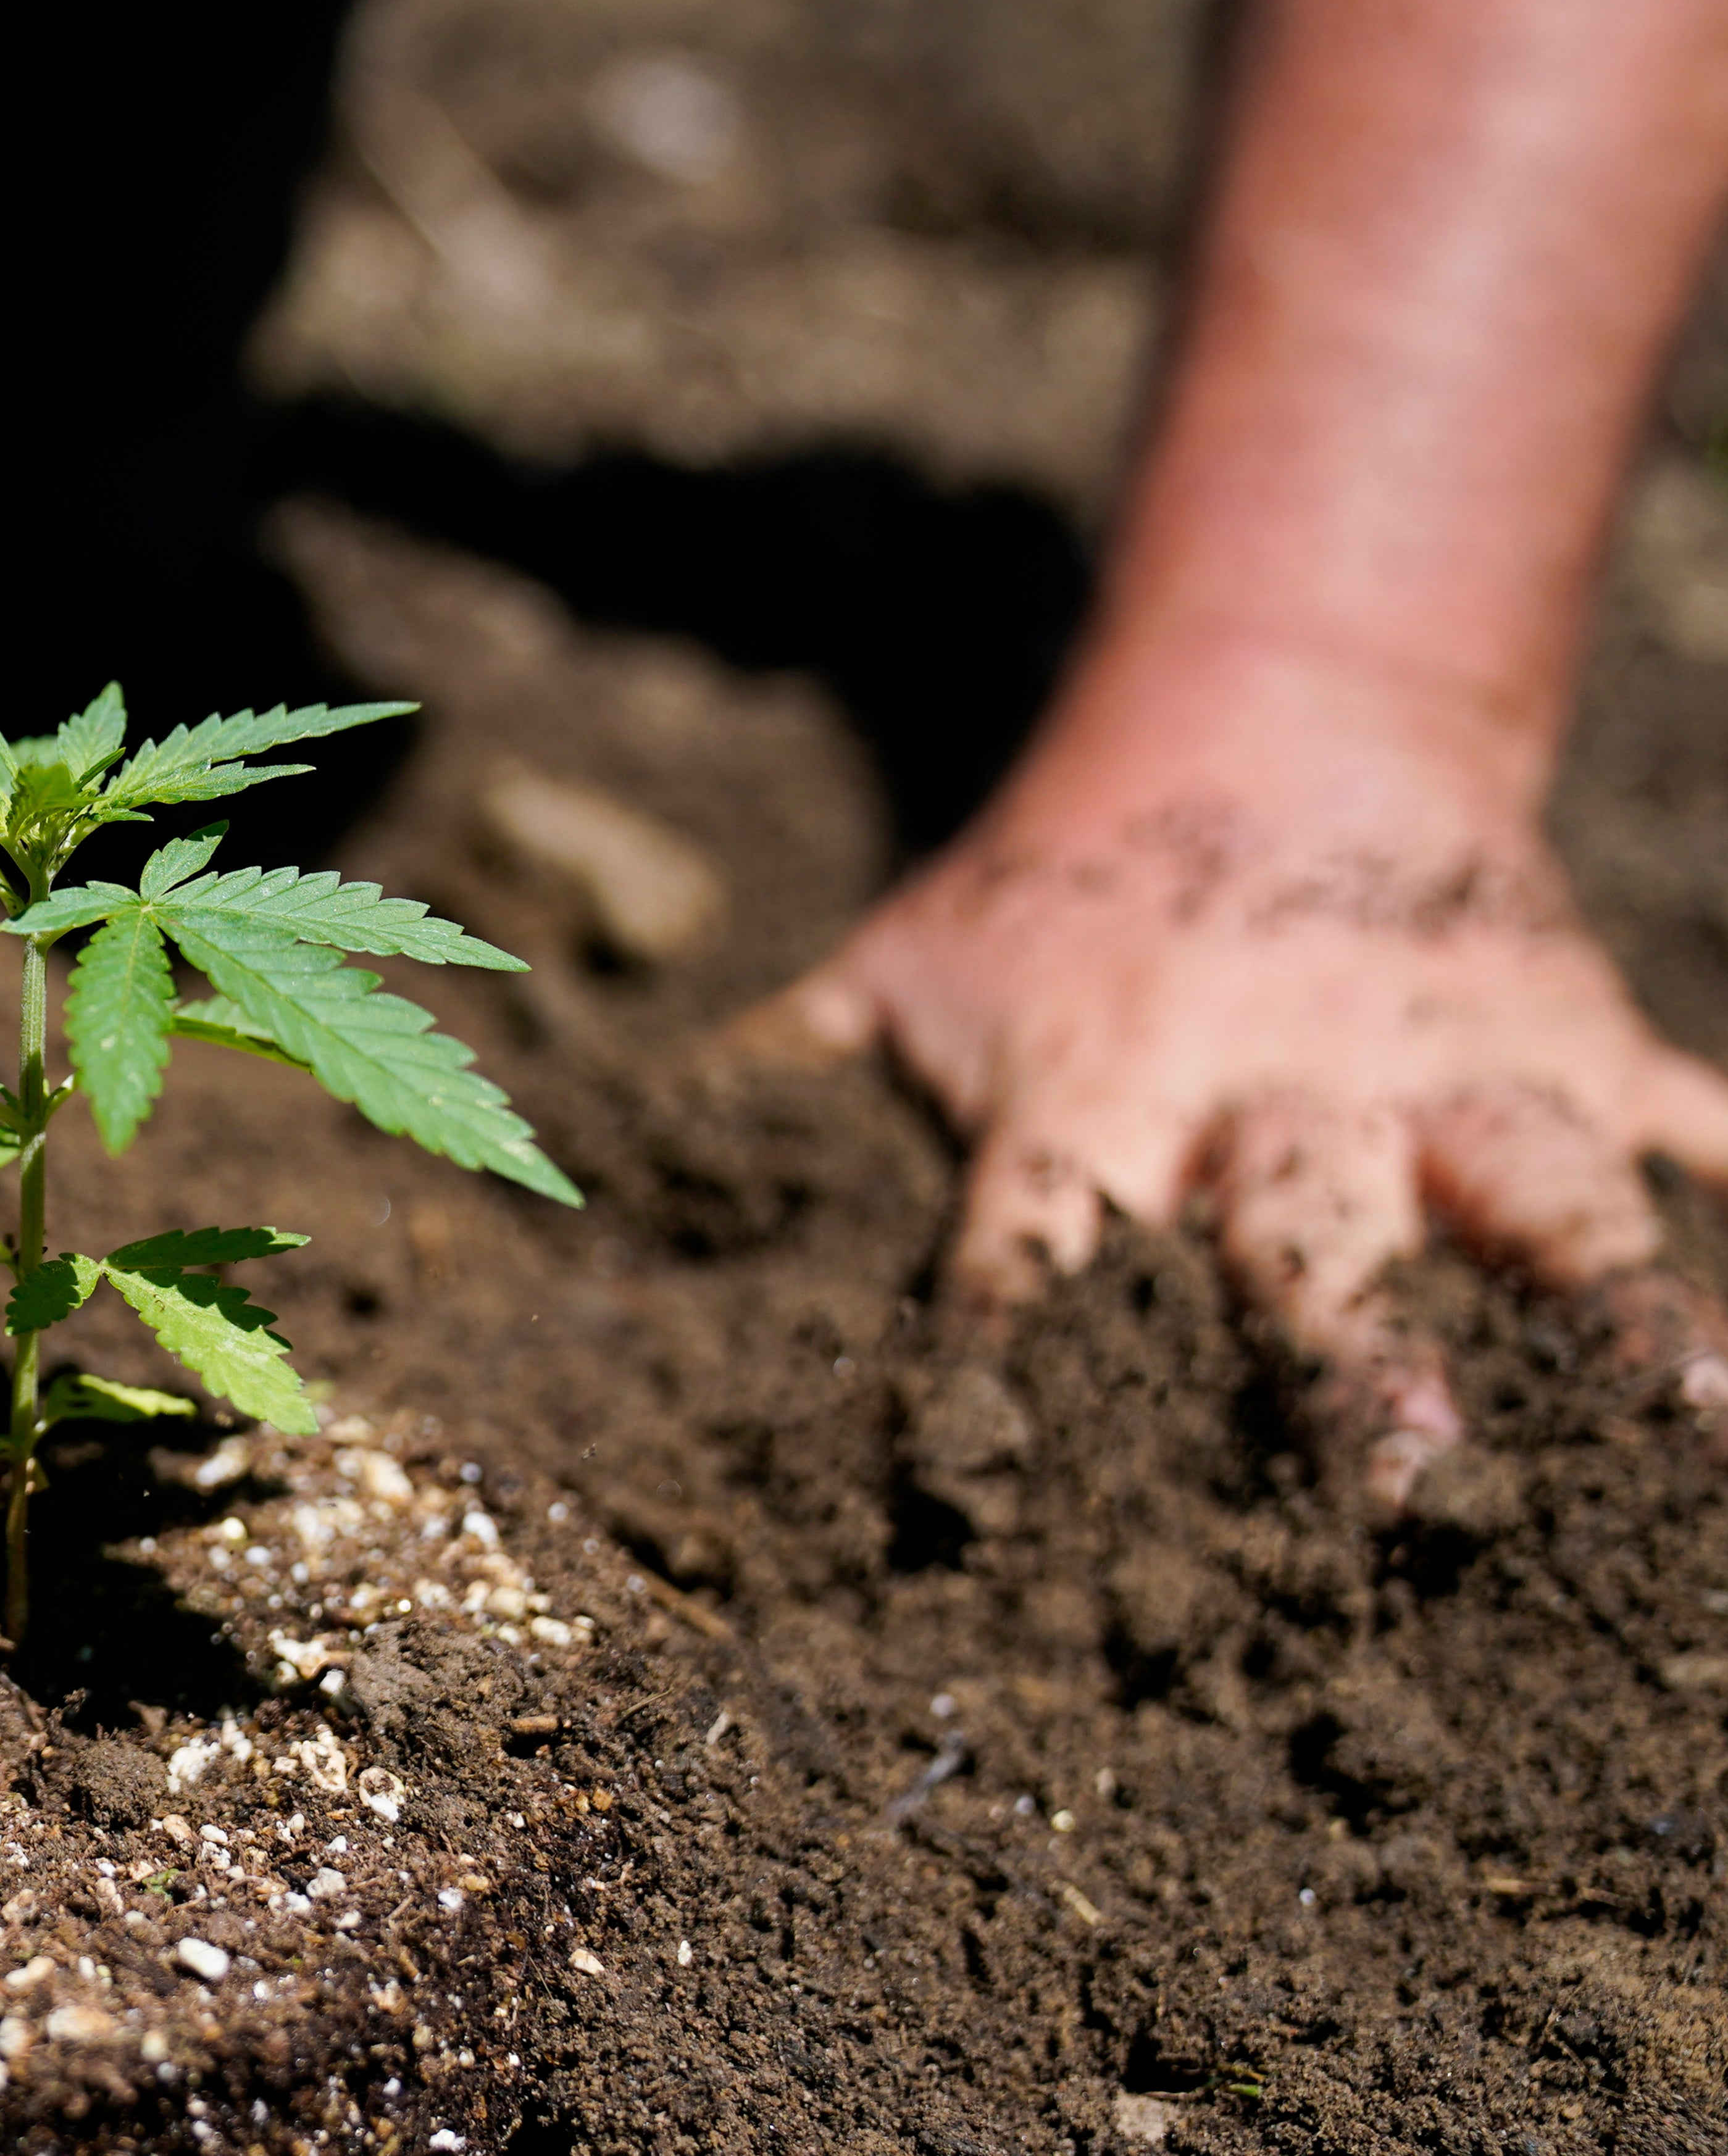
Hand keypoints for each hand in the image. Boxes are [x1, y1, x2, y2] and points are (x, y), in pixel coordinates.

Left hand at [758, 697, 1727, 1506]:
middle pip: (1311, 1241)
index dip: (1017, 1346)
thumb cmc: (1051, 898)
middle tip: (1404, 1471)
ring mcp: (1445, 1065)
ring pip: (1539, 1195)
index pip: (1039, 1244)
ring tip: (1681, 1410)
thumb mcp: (894, 974)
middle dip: (1354, 1353)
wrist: (1269, 727)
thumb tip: (582, 1177)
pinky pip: (1695, 1116)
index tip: (1000, 1467)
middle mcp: (1276, 1095)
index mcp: (1097, 1100)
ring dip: (1607, 1298)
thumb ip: (770, 1090)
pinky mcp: (1575, 1034)